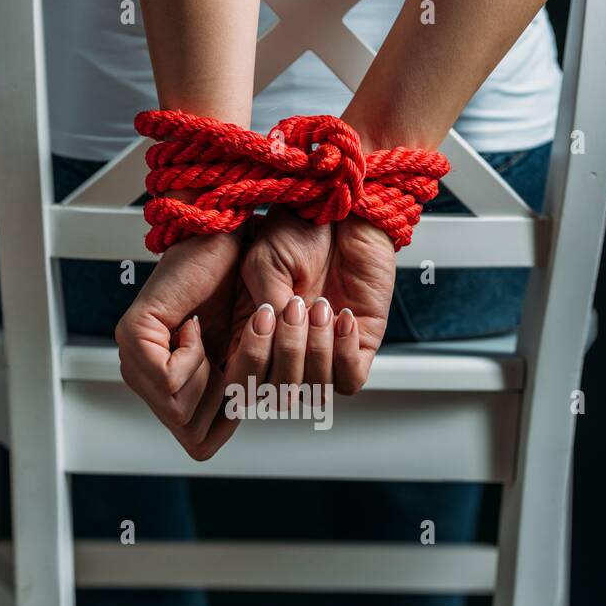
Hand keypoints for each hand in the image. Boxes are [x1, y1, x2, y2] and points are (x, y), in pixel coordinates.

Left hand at [115, 231, 245, 460]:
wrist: (227, 241)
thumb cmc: (244, 290)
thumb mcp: (251, 359)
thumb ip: (241, 396)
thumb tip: (239, 426)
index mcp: (176, 387)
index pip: (200, 442)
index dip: (231, 418)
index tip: (238, 373)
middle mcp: (148, 379)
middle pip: (192, 434)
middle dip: (224, 400)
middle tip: (228, 352)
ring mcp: (135, 359)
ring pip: (180, 413)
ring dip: (212, 376)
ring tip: (210, 336)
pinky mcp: (132, 336)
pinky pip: (169, 381)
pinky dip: (194, 356)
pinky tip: (193, 326)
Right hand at [231, 205, 395, 396]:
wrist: (345, 210)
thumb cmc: (300, 230)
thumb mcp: (265, 263)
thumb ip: (265, 304)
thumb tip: (270, 339)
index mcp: (256, 338)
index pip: (245, 383)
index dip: (251, 363)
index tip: (262, 320)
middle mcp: (288, 352)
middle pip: (280, 395)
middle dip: (287, 352)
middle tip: (295, 305)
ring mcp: (325, 353)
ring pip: (316, 390)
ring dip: (316, 350)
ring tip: (320, 305)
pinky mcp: (360, 346)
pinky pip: (350, 380)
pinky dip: (344, 354)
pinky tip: (343, 318)